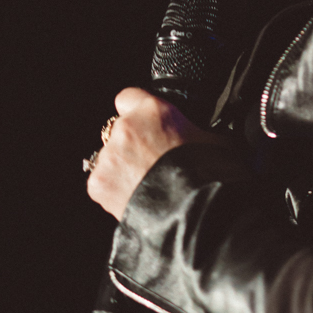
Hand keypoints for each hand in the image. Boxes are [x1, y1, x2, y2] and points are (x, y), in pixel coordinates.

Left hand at [85, 88, 215, 220]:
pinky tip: (136, 198)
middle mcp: (125, 128)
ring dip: (123, 169)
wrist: (194, 214)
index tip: (145, 126)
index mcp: (153, 110)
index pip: (128, 98)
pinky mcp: (98, 182)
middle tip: (153, 165)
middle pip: (118, 131)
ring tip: (147, 187)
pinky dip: (115, 191)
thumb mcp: (213, 141)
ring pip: (109, 158)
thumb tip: (200, 137)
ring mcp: (109, 156)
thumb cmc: (209, 178)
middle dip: (132, 146)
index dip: (137, 113)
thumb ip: (195, 131)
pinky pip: (102, 183)